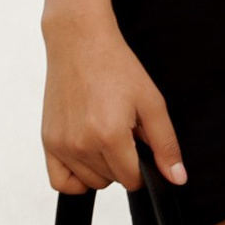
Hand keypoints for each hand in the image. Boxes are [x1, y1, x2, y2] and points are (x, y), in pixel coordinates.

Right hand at [40, 5, 185, 195]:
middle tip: (122, 130)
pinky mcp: (48, 141)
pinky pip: (60, 182)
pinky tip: (87, 157)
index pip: (133, 180)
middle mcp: (82, 144)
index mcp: (110, 136)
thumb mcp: (151, 103)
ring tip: (104, 134)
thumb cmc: (116, 66)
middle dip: (124, 163)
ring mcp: (61, 145)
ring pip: (90, 182)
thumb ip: (165, 145)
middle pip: (113, 181)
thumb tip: (177, 179)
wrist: (79, 42)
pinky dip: (75, 179)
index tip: (140, 143)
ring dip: (102, 168)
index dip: (143, 166)